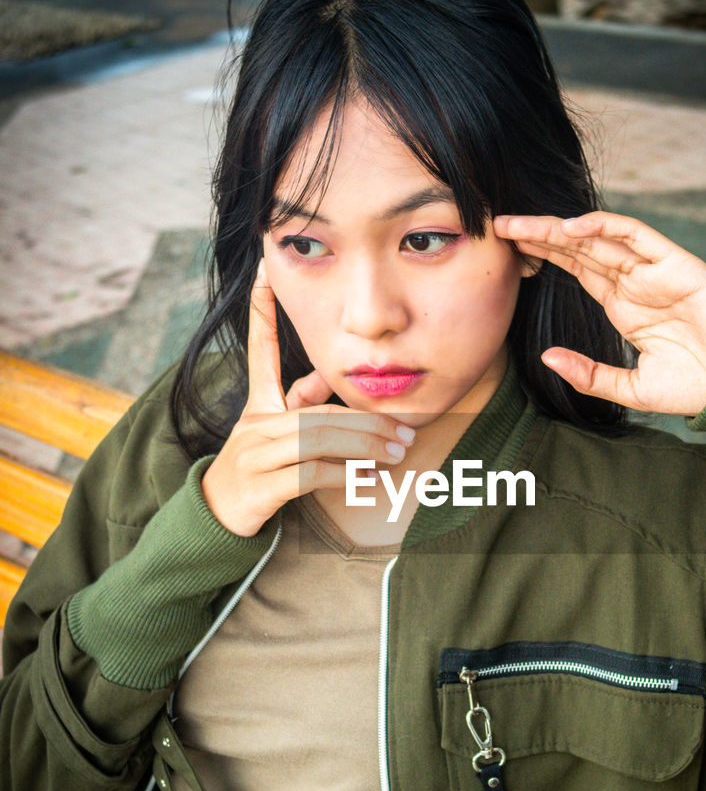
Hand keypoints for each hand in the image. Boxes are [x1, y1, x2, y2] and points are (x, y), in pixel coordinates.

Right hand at [201, 262, 414, 535]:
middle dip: (366, 421)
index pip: (260, 351)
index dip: (260, 312)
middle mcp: (254, 424)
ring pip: (316, 439)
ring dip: (363, 447)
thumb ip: (301, 404)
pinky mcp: (260, 486)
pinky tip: (367, 481)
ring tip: (395, 455)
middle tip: (404, 432)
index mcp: (257, 406)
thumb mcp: (275, 432)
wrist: (216, 517)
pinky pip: (309, 474)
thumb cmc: (256, 471)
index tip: (265, 273)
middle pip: (316, 411)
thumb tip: (327, 375)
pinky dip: (344, 477)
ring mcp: (254, 454)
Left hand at [494, 210, 705, 415]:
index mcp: (624, 307)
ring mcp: (655, 271)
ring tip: (521, 223)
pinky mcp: (677, 264)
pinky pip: (638, 235)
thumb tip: (547, 357)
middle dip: (541, 236)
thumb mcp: (629, 389)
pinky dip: (606, 226)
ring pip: (600, 239)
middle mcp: (636, 283)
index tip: (508, 250)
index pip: (576, 270)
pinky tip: (572, 226)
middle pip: (580, 250)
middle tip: (500, 225)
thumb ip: (589, 373)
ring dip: (560, 228)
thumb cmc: (696, 388)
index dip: (544, 256)